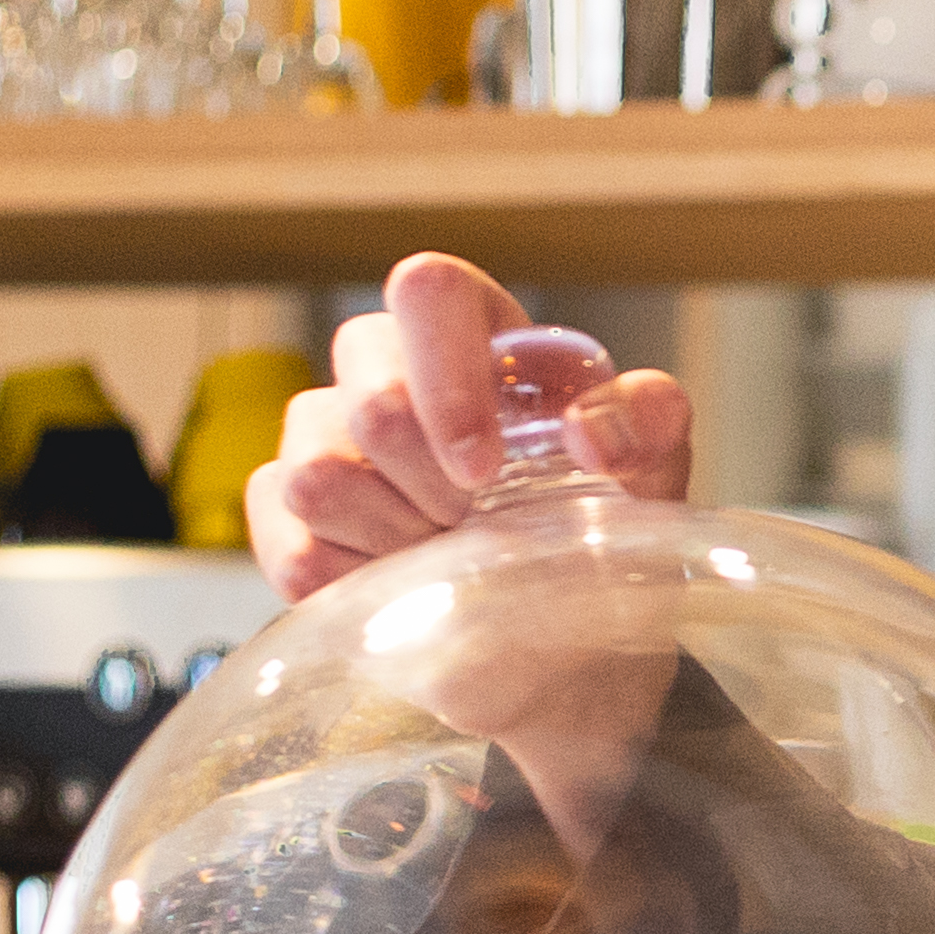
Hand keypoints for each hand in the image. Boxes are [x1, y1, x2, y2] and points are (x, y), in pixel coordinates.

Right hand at [255, 251, 695, 598]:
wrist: (560, 644)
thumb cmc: (596, 534)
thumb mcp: (650, 476)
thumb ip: (648, 427)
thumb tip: (593, 428)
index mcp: (473, 333)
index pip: (426, 289)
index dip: (446, 375)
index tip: (485, 468)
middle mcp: (383, 370)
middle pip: (366, 394)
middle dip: (428, 484)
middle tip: (479, 526)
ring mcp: (321, 439)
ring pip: (313, 474)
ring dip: (395, 537)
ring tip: (448, 556)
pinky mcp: (283, 515)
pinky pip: (291, 547)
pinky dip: (357, 585)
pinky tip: (403, 587)